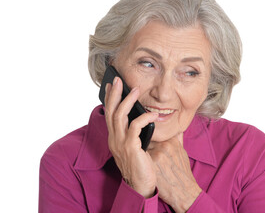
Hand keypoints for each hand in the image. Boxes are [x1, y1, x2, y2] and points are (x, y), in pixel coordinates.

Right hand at [105, 77, 158, 197]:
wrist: (141, 185)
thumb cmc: (142, 165)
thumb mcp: (137, 146)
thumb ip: (138, 132)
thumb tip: (148, 117)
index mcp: (114, 138)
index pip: (110, 114)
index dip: (110, 99)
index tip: (112, 86)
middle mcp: (114, 139)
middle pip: (111, 111)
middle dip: (114, 94)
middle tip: (118, 80)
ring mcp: (120, 143)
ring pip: (120, 116)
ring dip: (127, 101)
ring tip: (136, 90)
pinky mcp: (130, 147)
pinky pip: (135, 127)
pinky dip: (144, 118)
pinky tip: (153, 114)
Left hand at [148, 134, 201, 211]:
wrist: (183, 191)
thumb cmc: (182, 173)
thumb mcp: (182, 152)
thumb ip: (177, 138)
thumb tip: (175, 128)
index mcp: (172, 140)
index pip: (155, 131)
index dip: (151, 136)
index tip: (151, 142)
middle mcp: (165, 145)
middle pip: (147, 138)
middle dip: (146, 144)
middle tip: (148, 153)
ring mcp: (157, 154)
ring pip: (142, 146)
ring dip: (142, 152)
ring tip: (146, 160)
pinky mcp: (150, 164)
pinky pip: (141, 157)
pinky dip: (141, 160)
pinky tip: (144, 166)